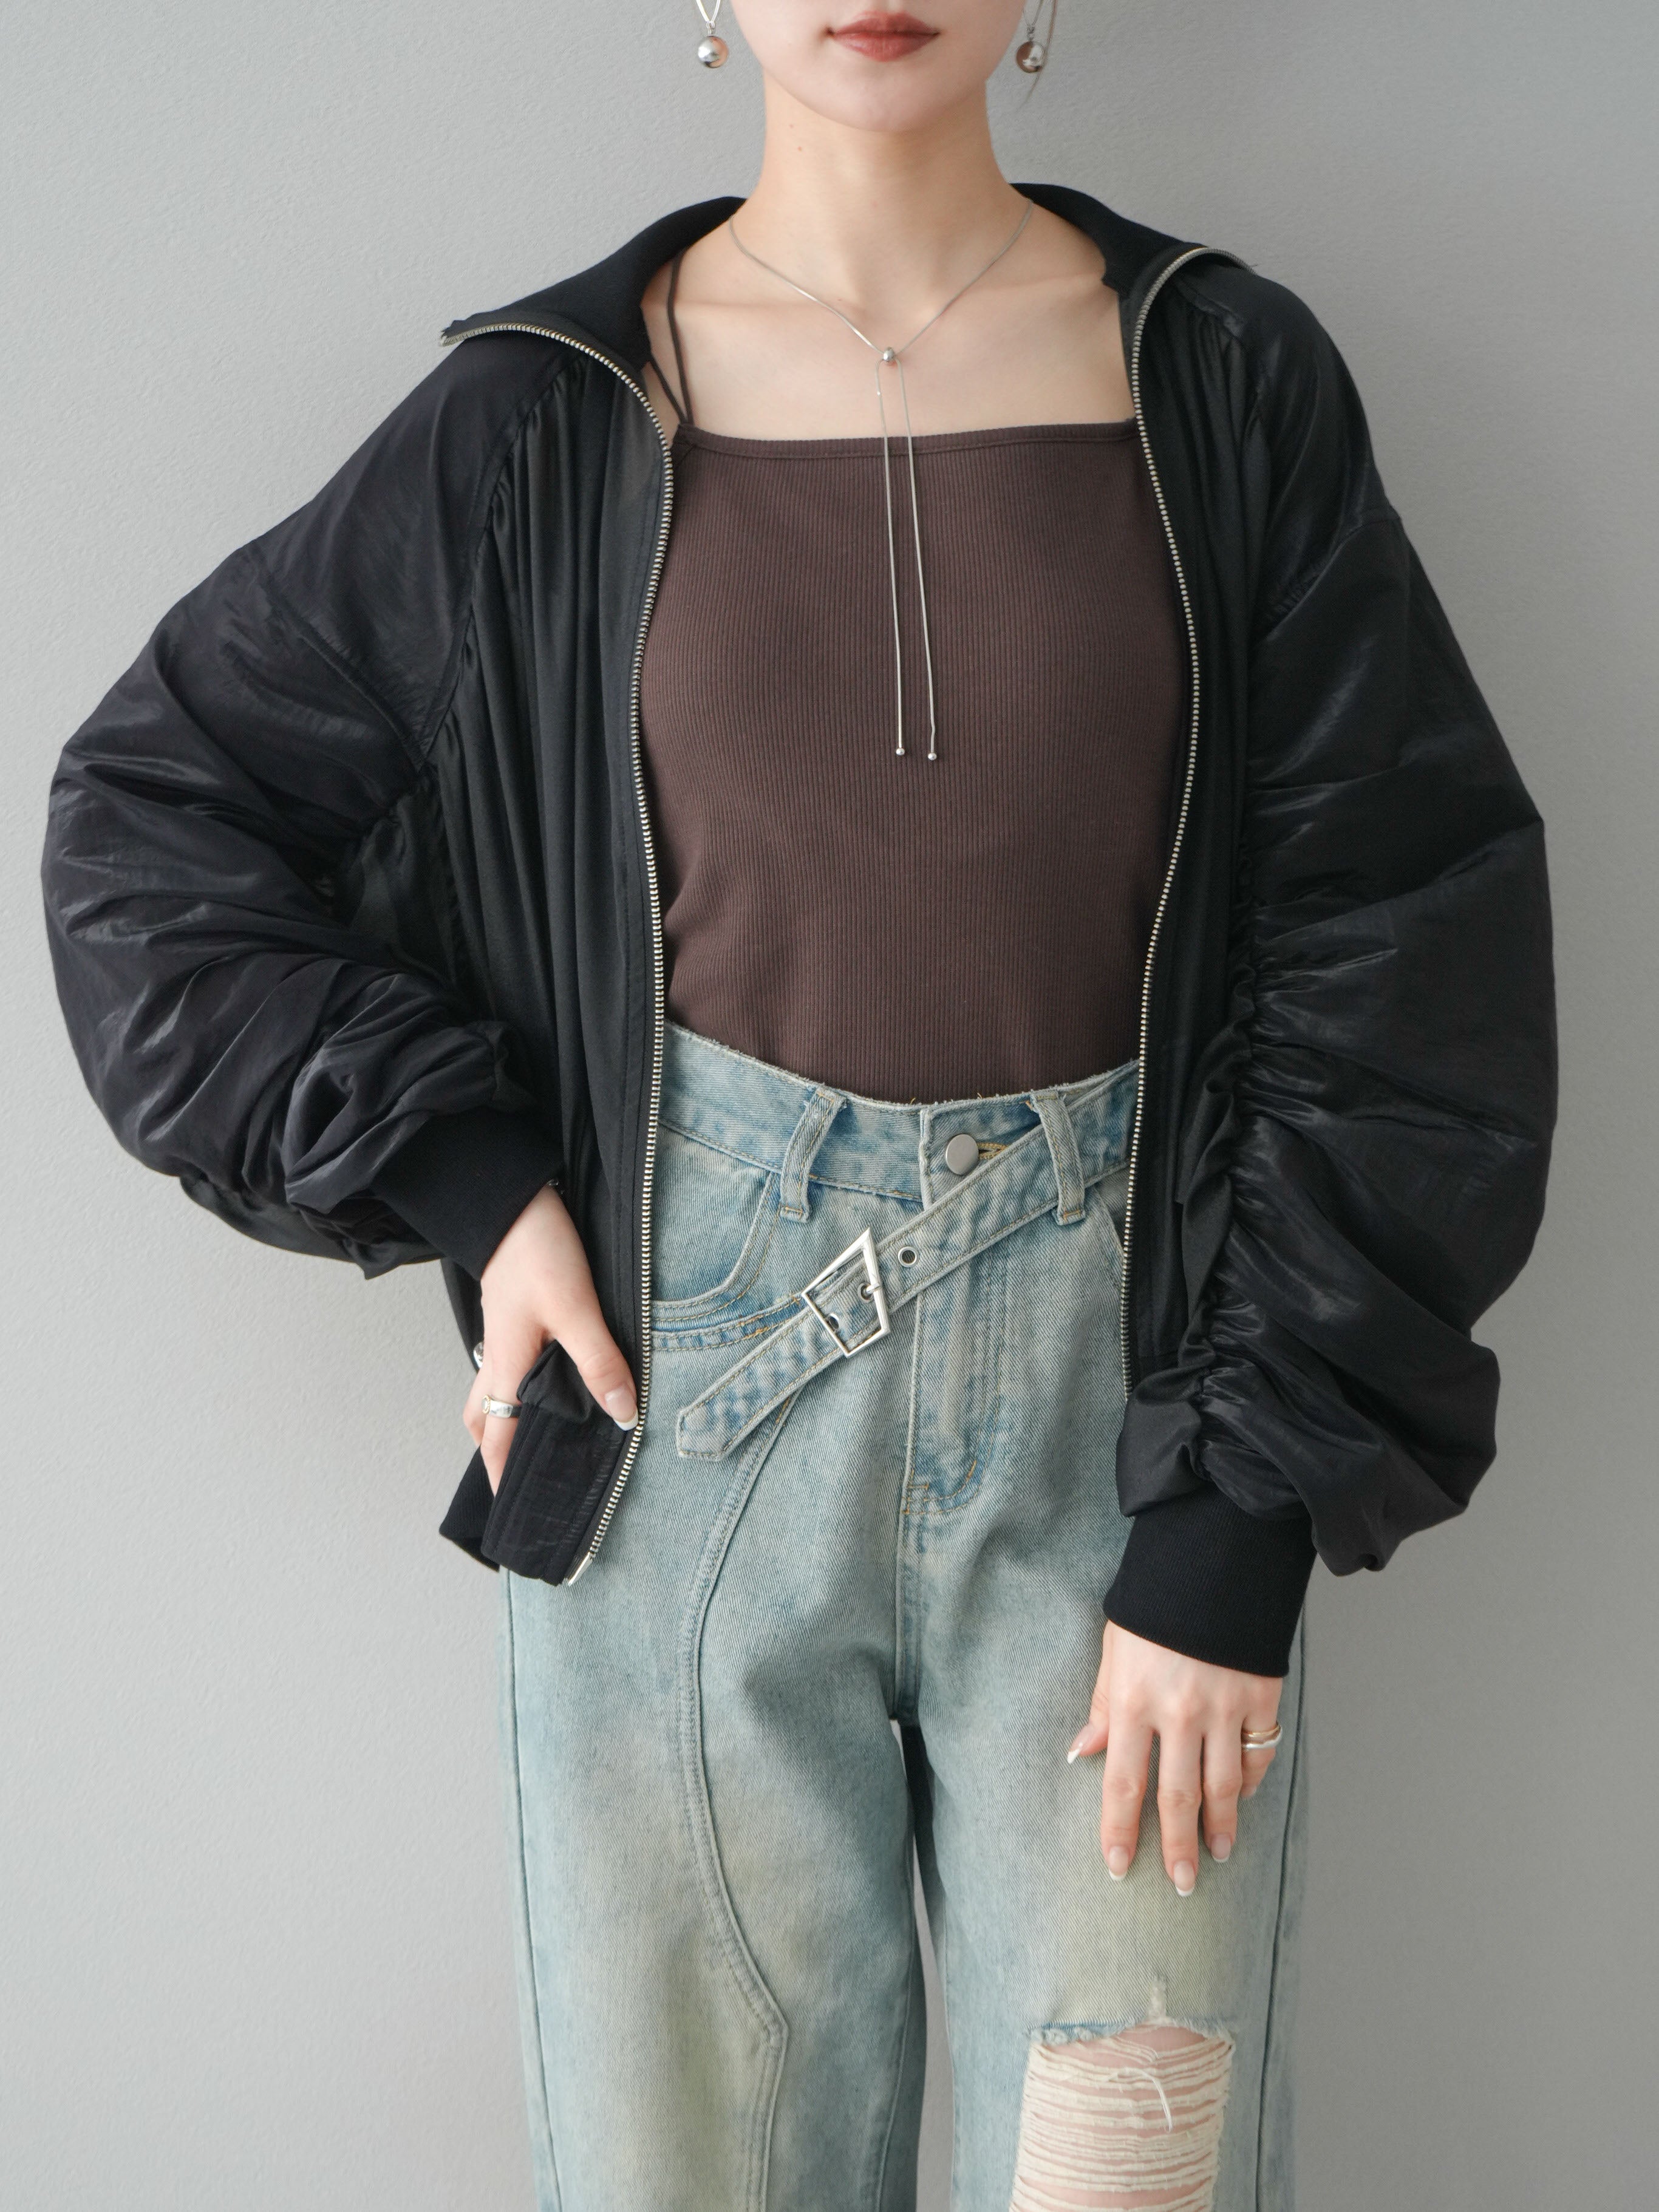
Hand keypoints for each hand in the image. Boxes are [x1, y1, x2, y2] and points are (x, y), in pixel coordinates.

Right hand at [463, 1184, 637, 1493]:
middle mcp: (496, 1357)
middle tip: (518, 1479)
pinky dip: (519, 1386)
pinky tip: (549, 1381)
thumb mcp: (578, 1311)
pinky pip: (507, 1365)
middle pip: (483, 1420)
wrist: (513, 1201)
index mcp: (505, 1367)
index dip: (503, 1478)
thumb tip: (623, 1415)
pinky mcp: (513, 1316)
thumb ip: (600, 1363)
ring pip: (492, 1391)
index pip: (496, 1439)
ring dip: (505, 1418)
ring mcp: (501, 1335)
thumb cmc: (538, 1253)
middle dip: (496, 1453)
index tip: (511, 1514)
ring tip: (535, 1439)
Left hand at [1068, 1620, 1282, 1894]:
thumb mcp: (1115, 1649)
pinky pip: (1257, 1754)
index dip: (1120, 1830)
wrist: (1215, 1559)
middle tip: (1181, 1884)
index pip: (1123, 1782)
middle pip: (1178, 1797)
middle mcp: (1179, 1712)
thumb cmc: (1154, 1606)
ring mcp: (1224, 1707)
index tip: (1118, 1868)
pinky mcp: (1261, 1696)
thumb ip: (1103, 1706)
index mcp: (1134, 1700)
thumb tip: (1083, 1753)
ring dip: (1220, 1827)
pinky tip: (1241, 1799)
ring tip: (1216, 1854)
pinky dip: (1249, 1781)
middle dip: (1177, 1847)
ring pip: (1223, 1786)